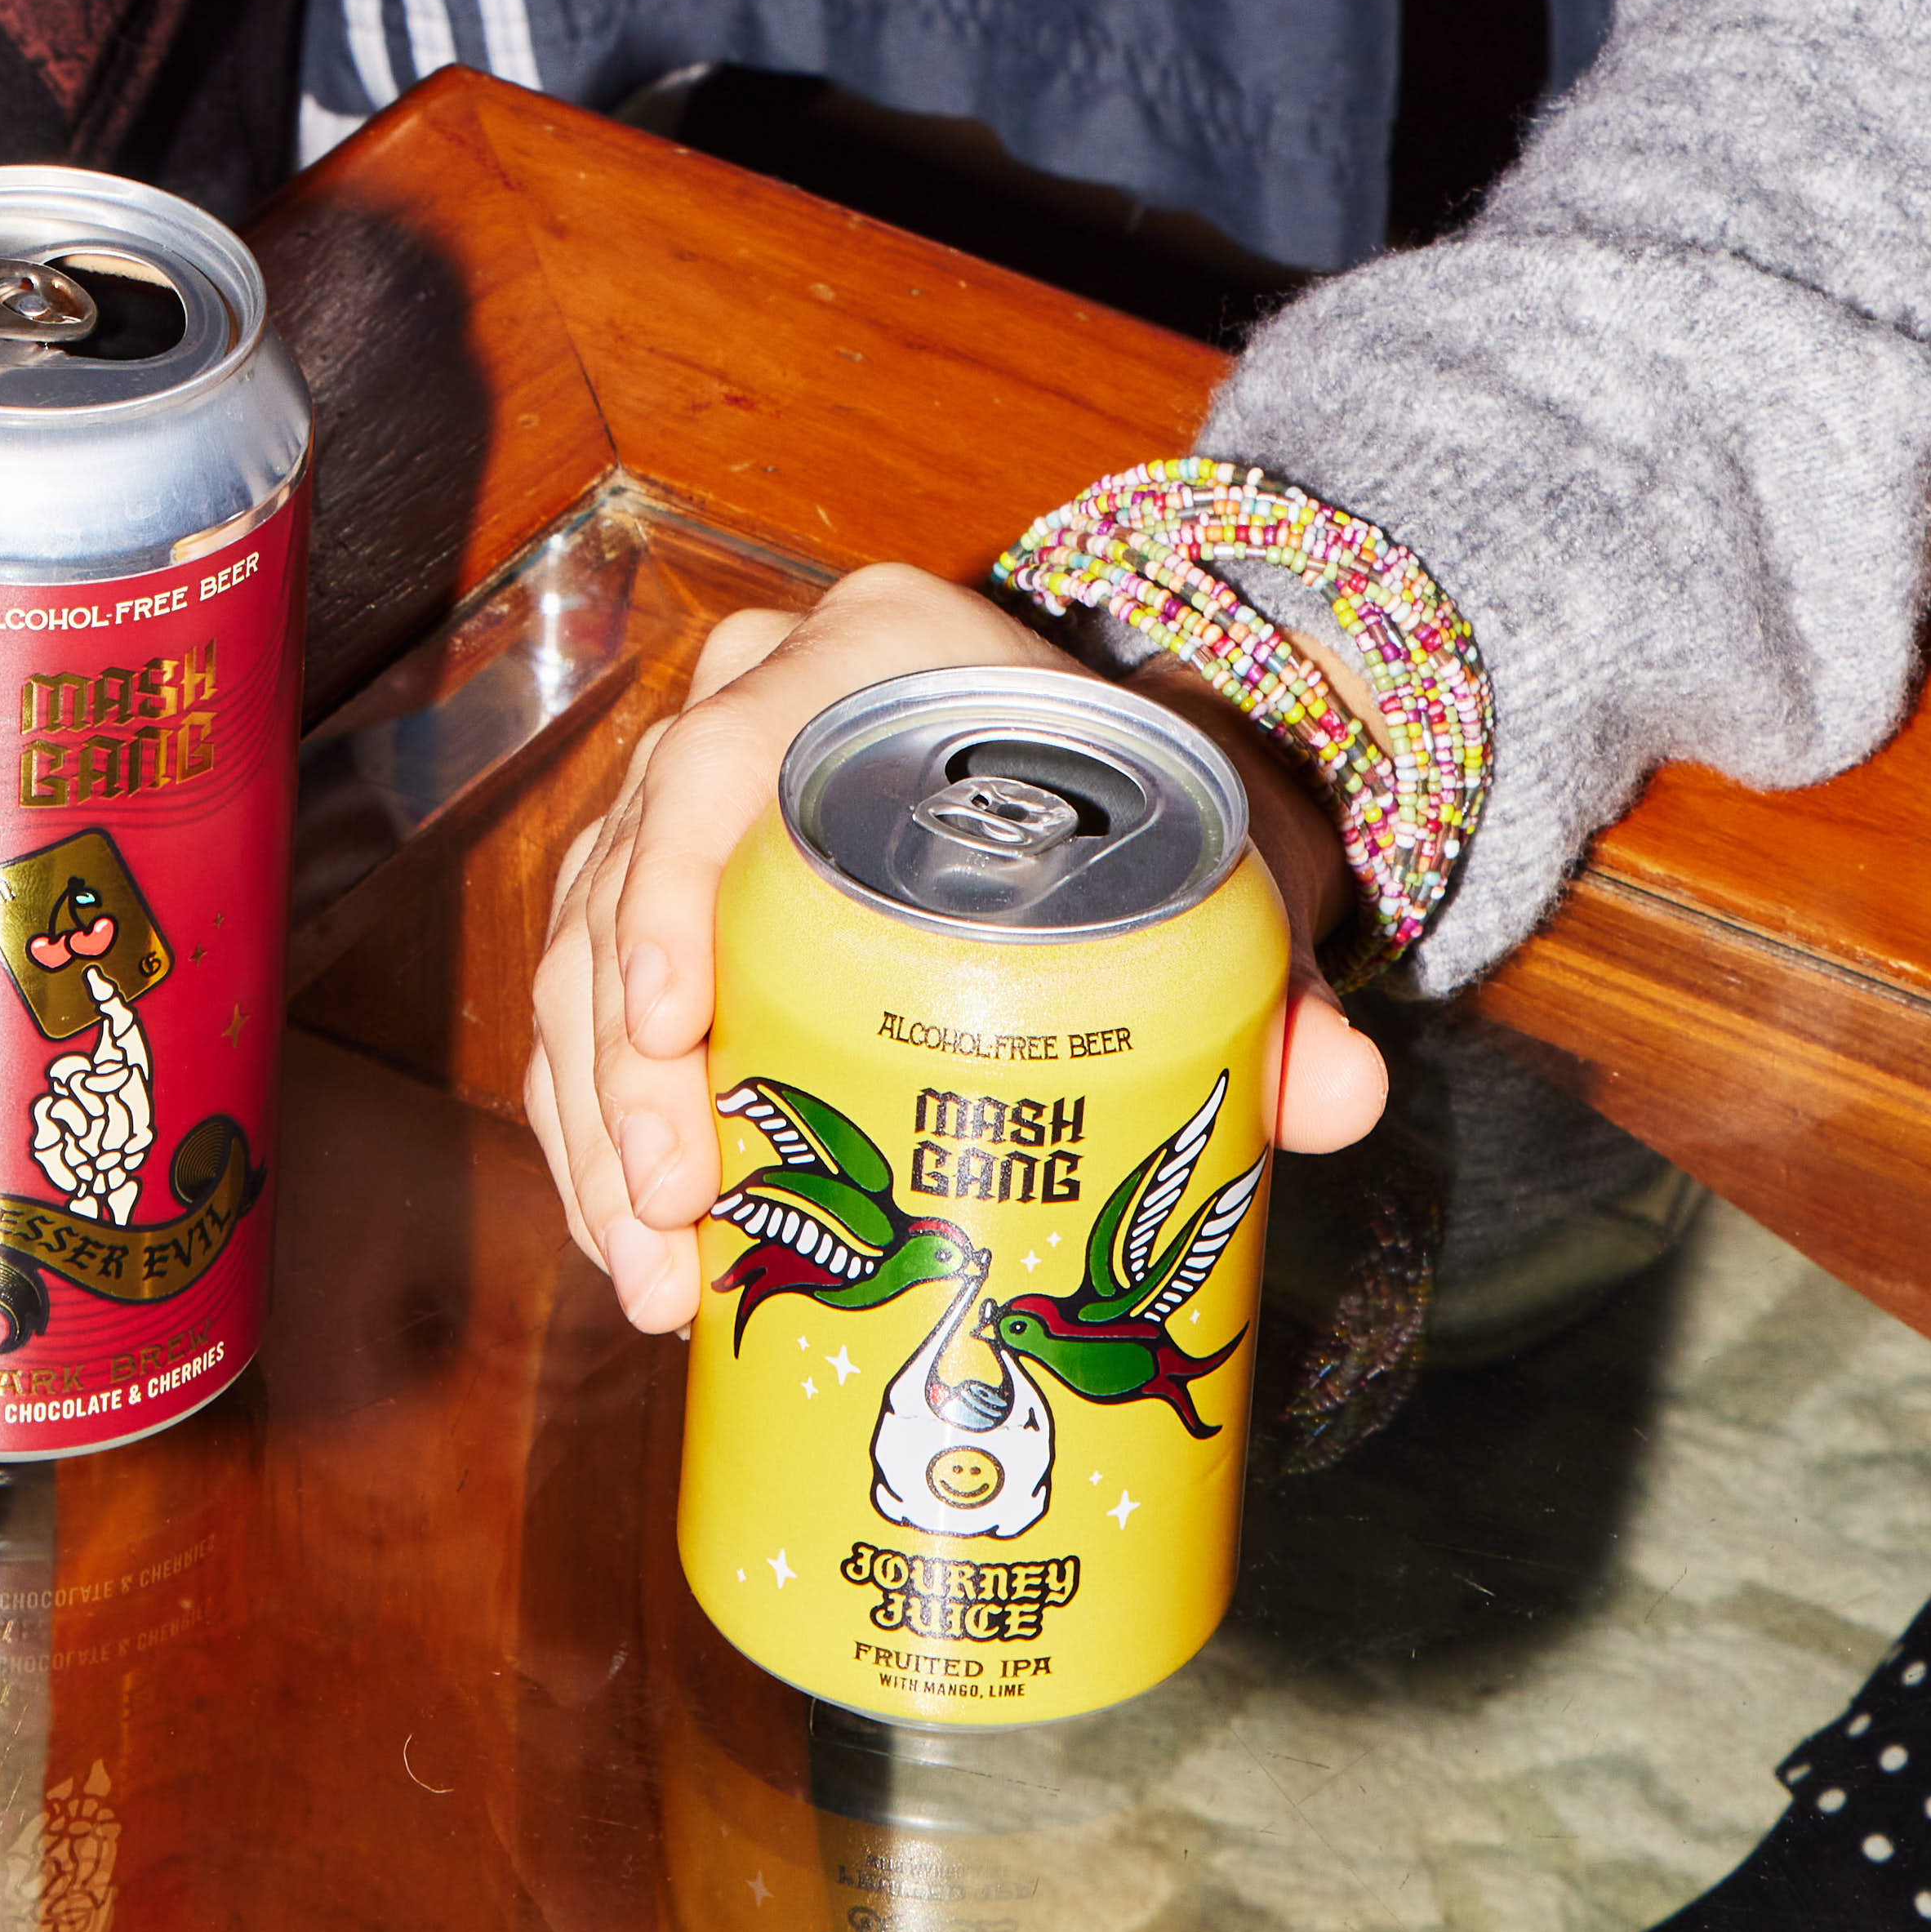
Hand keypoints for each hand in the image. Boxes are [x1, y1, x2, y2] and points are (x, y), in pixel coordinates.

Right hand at [523, 561, 1389, 1334]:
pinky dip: (594, 1125)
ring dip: (598, 1121)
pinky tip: (631, 1243)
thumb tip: (1345, 1093)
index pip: (718, 755)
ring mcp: (694, 793)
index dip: (666, 889)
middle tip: (679, 1212)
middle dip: (626, 1064)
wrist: (1122, 787)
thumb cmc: (1155, 809)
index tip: (674, 1026)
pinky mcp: (670, 887)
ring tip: (655, 1274)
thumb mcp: (1214, 870)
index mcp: (870, 657)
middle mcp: (751, 702)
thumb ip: (1278, 979)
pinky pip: (589, 999)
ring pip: (585, 947)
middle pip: (628, 872)